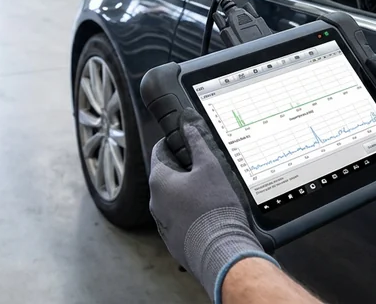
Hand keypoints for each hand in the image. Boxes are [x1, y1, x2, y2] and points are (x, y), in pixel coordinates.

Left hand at [149, 109, 276, 301]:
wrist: (220, 250)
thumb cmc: (214, 209)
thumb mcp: (210, 167)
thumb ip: (197, 143)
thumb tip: (188, 125)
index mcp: (159, 180)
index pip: (159, 151)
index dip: (173, 142)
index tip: (185, 140)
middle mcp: (154, 201)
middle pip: (166, 175)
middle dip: (184, 169)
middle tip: (205, 168)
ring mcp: (162, 222)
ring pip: (173, 198)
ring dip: (187, 192)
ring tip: (211, 193)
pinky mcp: (173, 239)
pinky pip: (179, 218)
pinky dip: (190, 212)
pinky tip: (208, 213)